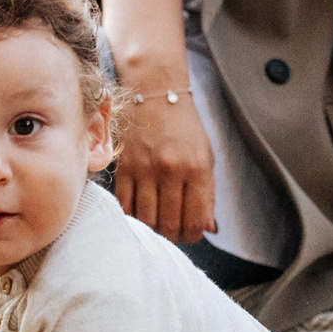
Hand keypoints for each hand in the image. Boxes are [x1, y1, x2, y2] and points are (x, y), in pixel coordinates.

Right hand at [114, 87, 218, 245]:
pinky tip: (139, 214)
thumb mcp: (206, 157)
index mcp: (197, 169)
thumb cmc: (185, 128)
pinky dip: (132, 216)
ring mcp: (145, 169)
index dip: (193, 235)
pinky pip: (125, 204)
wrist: (156, 95)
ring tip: (157, 226)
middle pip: (170, 224)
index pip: (196, 220)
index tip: (190, 235)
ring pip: (147, 219)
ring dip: (152, 230)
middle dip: (173, 236)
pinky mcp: (124, 167)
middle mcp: (171, 171)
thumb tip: (208, 228)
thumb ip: (208, 194)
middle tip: (173, 233)